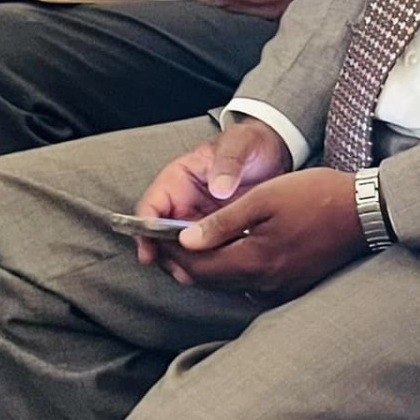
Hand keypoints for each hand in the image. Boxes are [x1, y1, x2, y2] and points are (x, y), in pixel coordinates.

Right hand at [134, 117, 292, 262]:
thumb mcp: (239, 145)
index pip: (151, 206)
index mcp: (178, 179)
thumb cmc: (250, 143)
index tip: (149, 249)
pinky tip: (218, 273)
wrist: (274, 151)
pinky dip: (209, 263)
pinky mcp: (218, 230)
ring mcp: (199, 218)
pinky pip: (207, 250)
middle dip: (166, 255)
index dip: (145, 229)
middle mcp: (183, 201)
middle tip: (180, 271)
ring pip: (183, 247)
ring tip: (196, 277)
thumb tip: (218, 189)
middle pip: (161, 234)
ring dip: (186, 263)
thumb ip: (228, 163)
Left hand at [160, 167, 366, 300]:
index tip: (157, 234)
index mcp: (255, 260)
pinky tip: (232, 253)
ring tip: (194, 244)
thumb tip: (186, 241)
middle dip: (185, 261)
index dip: (172, 250)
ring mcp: (280, 289)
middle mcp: (264, 284)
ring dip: (208, 267)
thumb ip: (223, 222)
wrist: (365, 212)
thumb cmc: (316, 196)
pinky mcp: (292, 287)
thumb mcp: (265, 198)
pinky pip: (250, 285)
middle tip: (167, 240)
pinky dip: (233, 272)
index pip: (198, 265)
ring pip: (229, 285)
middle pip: (210, 281)